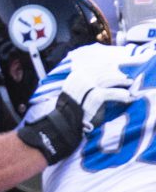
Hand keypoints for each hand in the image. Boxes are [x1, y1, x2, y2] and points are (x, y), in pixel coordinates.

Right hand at [18, 51, 134, 163]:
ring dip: (119, 82)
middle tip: (125, 78)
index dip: (105, 68)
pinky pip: (109, 93)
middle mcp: (78, 79)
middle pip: (100, 72)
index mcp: (73, 77)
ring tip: (128, 86)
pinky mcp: (93, 97)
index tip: (115, 69)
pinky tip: (126, 98)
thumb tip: (95, 78)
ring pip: (106, 80)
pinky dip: (119, 94)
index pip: (92, 67)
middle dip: (115, 74)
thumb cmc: (69, 112)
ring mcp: (85, 87)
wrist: (63, 124)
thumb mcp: (72, 93)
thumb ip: (81, 85)